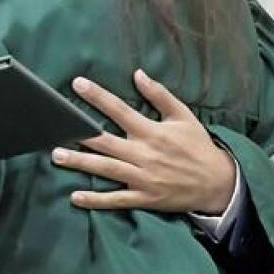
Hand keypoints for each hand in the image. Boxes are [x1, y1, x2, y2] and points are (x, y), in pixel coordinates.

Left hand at [52, 69, 234, 214]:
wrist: (218, 183)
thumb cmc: (198, 146)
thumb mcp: (183, 116)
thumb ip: (159, 95)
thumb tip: (138, 74)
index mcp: (152, 132)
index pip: (119, 110)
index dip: (98, 96)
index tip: (77, 84)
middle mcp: (144, 154)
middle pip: (106, 143)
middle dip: (80, 135)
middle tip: (56, 129)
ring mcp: (143, 178)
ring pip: (106, 169)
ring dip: (80, 163)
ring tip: (57, 156)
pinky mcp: (144, 197)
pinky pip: (116, 199)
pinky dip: (96, 200)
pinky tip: (76, 197)